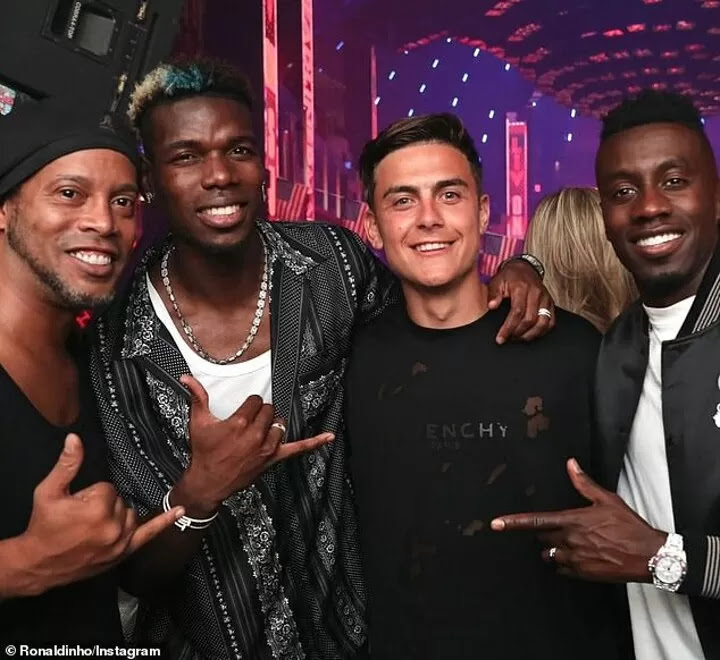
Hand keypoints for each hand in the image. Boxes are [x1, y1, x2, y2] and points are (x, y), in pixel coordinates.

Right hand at [16, 434, 183, 594]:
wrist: (38, 564)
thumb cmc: (43, 527)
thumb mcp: (48, 492)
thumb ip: (67, 464)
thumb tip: (75, 439)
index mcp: (97, 508)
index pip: (107, 487)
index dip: (90, 493)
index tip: (77, 505)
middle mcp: (112, 525)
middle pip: (119, 500)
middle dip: (102, 504)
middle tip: (81, 517)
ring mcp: (120, 541)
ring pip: (130, 514)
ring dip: (116, 515)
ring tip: (94, 524)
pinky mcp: (123, 552)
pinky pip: (149, 535)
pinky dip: (165, 523)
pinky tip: (181, 511)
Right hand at [175, 375, 333, 515]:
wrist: (208, 481)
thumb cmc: (203, 452)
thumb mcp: (198, 422)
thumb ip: (197, 396)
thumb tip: (187, 377)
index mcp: (239, 423)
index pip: (255, 401)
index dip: (249, 405)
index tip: (242, 412)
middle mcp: (255, 435)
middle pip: (269, 410)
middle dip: (260, 414)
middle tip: (249, 423)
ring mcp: (267, 448)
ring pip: (279, 424)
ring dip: (273, 425)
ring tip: (261, 430)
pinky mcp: (273, 459)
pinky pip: (298, 449)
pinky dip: (315, 442)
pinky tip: (329, 437)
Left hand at [487, 260, 554, 343]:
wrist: (524, 268)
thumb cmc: (509, 277)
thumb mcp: (497, 282)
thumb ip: (493, 294)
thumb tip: (492, 306)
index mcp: (522, 288)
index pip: (517, 312)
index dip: (509, 328)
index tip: (501, 338)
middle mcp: (536, 293)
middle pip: (530, 320)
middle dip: (518, 333)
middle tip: (508, 339)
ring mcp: (545, 298)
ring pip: (543, 322)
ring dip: (530, 334)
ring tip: (518, 338)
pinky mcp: (550, 303)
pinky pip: (551, 321)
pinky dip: (542, 331)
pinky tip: (531, 334)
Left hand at [490, 458, 665, 582]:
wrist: (649, 555)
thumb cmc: (629, 527)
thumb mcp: (607, 500)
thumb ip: (583, 483)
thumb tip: (570, 464)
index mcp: (572, 521)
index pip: (535, 522)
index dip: (513, 523)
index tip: (496, 524)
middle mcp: (569, 541)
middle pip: (542, 537)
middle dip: (546, 532)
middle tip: (564, 528)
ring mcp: (575, 559)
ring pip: (549, 554)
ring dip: (554, 549)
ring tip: (573, 543)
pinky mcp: (583, 574)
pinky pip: (562, 569)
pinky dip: (565, 563)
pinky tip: (579, 556)